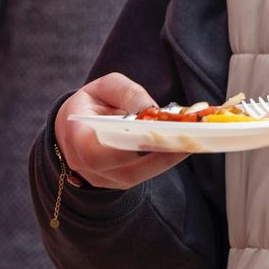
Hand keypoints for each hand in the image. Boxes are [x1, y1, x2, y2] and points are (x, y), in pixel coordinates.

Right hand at [54, 73, 186, 189]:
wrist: (76, 126)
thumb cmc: (91, 103)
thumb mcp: (104, 87)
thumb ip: (127, 92)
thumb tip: (150, 109)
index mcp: (76, 139)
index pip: (96, 155)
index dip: (124, 151)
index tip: (153, 135)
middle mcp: (86, 166)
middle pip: (125, 171)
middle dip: (158, 156)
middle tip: (187, 139)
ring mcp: (103, 179)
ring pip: (137, 176)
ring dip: (167, 160)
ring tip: (193, 141)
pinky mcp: (119, 181)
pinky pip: (143, 175)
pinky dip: (164, 161)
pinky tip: (183, 145)